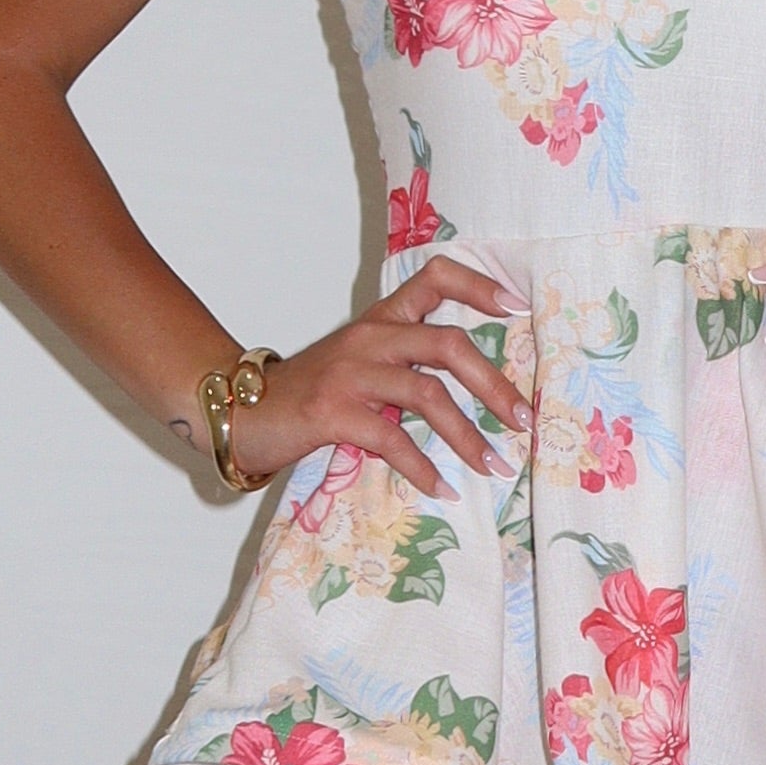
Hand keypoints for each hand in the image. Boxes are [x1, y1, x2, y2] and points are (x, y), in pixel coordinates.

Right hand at [250, 252, 522, 491]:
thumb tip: (478, 388)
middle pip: (449, 345)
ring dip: (468, 437)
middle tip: (524, 421)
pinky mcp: (332, 411)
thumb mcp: (360, 363)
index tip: (518, 308)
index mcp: (381, 319)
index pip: (436, 276)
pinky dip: (422, 468)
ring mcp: (350, 372)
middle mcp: (370, 337)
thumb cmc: (309, 393)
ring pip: (428, 394)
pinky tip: (440, 488)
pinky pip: (392, 439)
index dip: (480, 286)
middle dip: (495, 386)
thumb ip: (406, 363)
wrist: (241, 410)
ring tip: (494, 466)